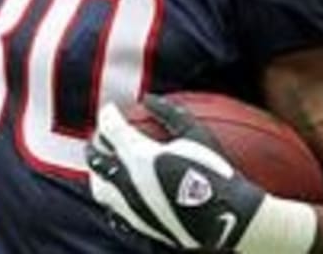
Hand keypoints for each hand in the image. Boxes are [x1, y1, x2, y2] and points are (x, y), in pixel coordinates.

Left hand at [85, 95, 266, 251]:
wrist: (226, 219)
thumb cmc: (214, 170)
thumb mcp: (196, 133)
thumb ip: (169, 112)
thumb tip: (148, 98)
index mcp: (137, 155)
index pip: (109, 128)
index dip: (108, 115)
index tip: (112, 110)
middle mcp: (126, 181)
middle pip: (96, 159)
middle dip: (95, 144)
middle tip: (102, 136)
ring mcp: (129, 207)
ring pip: (100, 188)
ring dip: (99, 173)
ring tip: (107, 165)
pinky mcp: (137, 225)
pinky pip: (114, 211)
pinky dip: (112, 197)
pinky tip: (122, 194)